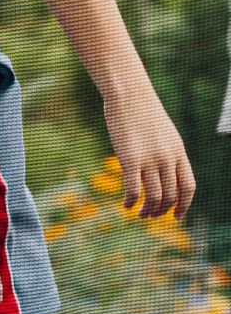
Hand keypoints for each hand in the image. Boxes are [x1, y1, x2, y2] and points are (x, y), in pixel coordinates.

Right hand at [103, 84, 195, 219]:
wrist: (130, 95)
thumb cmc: (143, 114)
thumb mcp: (163, 135)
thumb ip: (166, 154)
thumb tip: (161, 176)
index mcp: (178, 152)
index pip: (188, 186)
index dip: (184, 206)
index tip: (175, 217)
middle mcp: (167, 158)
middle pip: (170, 195)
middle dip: (161, 211)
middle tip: (151, 216)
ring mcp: (150, 159)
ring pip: (153, 197)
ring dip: (147, 211)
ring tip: (139, 214)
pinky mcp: (130, 160)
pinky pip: (133, 190)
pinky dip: (130, 202)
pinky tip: (125, 205)